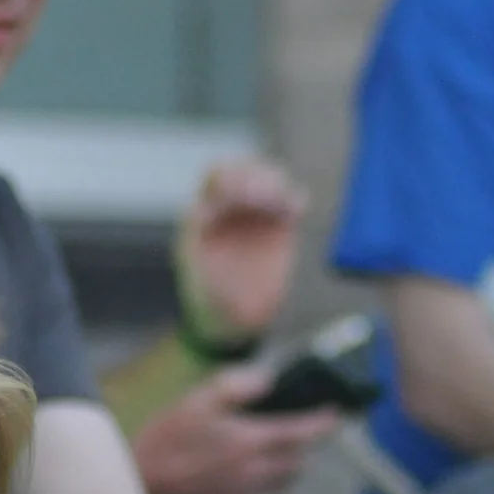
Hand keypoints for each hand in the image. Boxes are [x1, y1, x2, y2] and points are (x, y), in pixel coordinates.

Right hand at [131, 365, 341, 493]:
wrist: (139, 485)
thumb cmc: (165, 439)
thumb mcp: (197, 400)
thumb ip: (237, 386)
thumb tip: (268, 380)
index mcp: (251, 442)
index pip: (303, 433)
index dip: (323, 423)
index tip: (334, 414)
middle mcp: (256, 473)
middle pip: (299, 462)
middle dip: (304, 445)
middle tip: (297, 430)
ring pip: (285, 484)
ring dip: (289, 467)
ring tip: (275, 452)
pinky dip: (266, 485)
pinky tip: (247, 472)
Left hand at [176, 158, 309, 346]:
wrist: (232, 321)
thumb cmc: (209, 299)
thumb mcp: (195, 272)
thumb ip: (196, 241)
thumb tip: (199, 211)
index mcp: (204, 213)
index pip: (216, 178)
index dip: (231, 179)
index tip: (244, 192)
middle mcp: (230, 207)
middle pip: (246, 172)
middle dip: (258, 177)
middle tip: (270, 195)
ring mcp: (256, 215)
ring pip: (270, 181)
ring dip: (278, 186)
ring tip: (284, 204)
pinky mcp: (279, 226)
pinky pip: (290, 203)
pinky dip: (295, 201)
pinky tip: (297, 211)